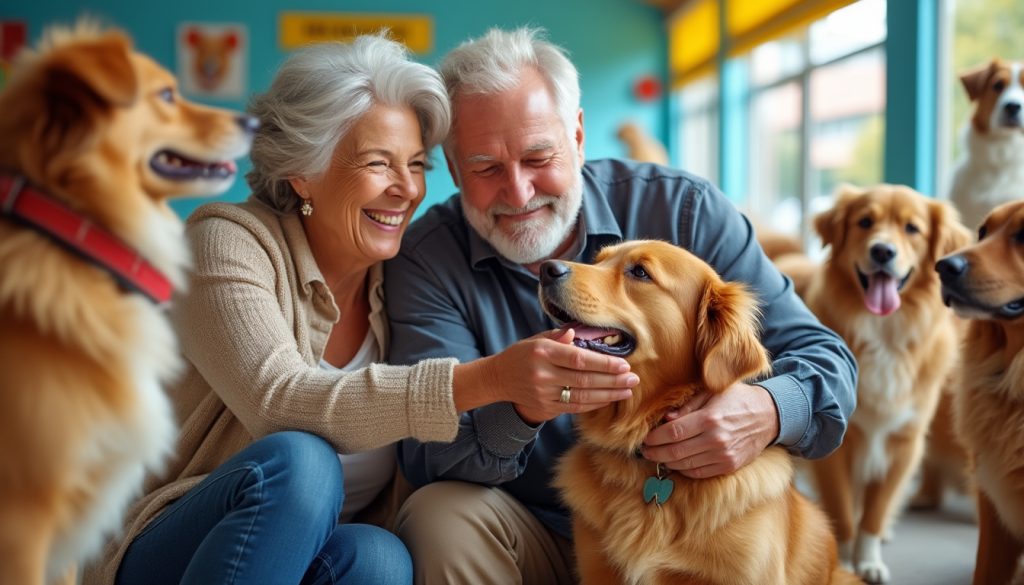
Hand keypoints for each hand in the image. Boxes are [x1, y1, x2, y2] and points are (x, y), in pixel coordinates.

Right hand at [488, 328, 636, 423]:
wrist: (497, 378)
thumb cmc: (522, 355)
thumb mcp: (536, 339)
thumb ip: (559, 337)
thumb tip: (579, 334)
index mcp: (543, 352)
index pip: (579, 359)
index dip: (604, 364)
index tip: (624, 365)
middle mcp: (543, 374)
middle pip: (584, 380)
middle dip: (612, 380)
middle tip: (633, 379)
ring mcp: (543, 394)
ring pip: (582, 397)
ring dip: (608, 395)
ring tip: (627, 390)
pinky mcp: (545, 408)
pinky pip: (574, 407)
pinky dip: (593, 404)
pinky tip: (608, 399)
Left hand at [640, 383, 778, 477]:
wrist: (768, 416)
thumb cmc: (736, 399)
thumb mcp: (712, 393)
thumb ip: (687, 406)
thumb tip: (666, 419)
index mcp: (710, 418)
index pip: (673, 432)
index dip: (655, 438)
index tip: (645, 438)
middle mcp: (716, 440)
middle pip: (675, 452)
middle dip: (655, 453)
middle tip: (645, 451)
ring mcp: (723, 456)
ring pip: (685, 465)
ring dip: (666, 462)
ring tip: (657, 456)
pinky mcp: (729, 466)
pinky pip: (699, 473)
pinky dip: (683, 469)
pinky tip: (675, 462)